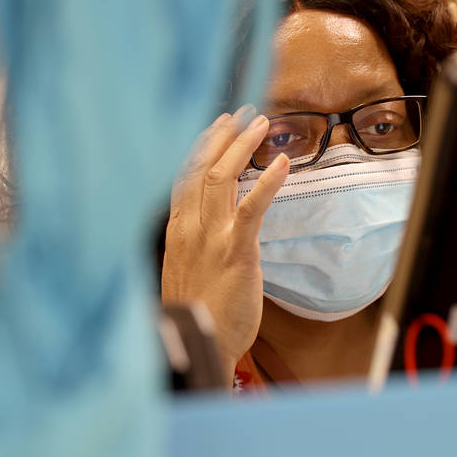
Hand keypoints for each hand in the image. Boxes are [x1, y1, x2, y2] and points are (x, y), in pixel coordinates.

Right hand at [162, 108, 289, 380]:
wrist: (199, 344)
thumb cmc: (197, 314)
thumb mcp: (184, 271)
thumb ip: (192, 244)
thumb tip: (204, 228)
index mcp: (175, 230)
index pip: (184, 176)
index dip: (200, 146)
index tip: (215, 125)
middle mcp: (188, 227)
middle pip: (201, 167)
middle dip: (222, 135)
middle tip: (242, 112)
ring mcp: (210, 237)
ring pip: (221, 177)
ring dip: (242, 145)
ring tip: (261, 123)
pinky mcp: (235, 251)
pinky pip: (251, 207)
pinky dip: (266, 181)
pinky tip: (281, 162)